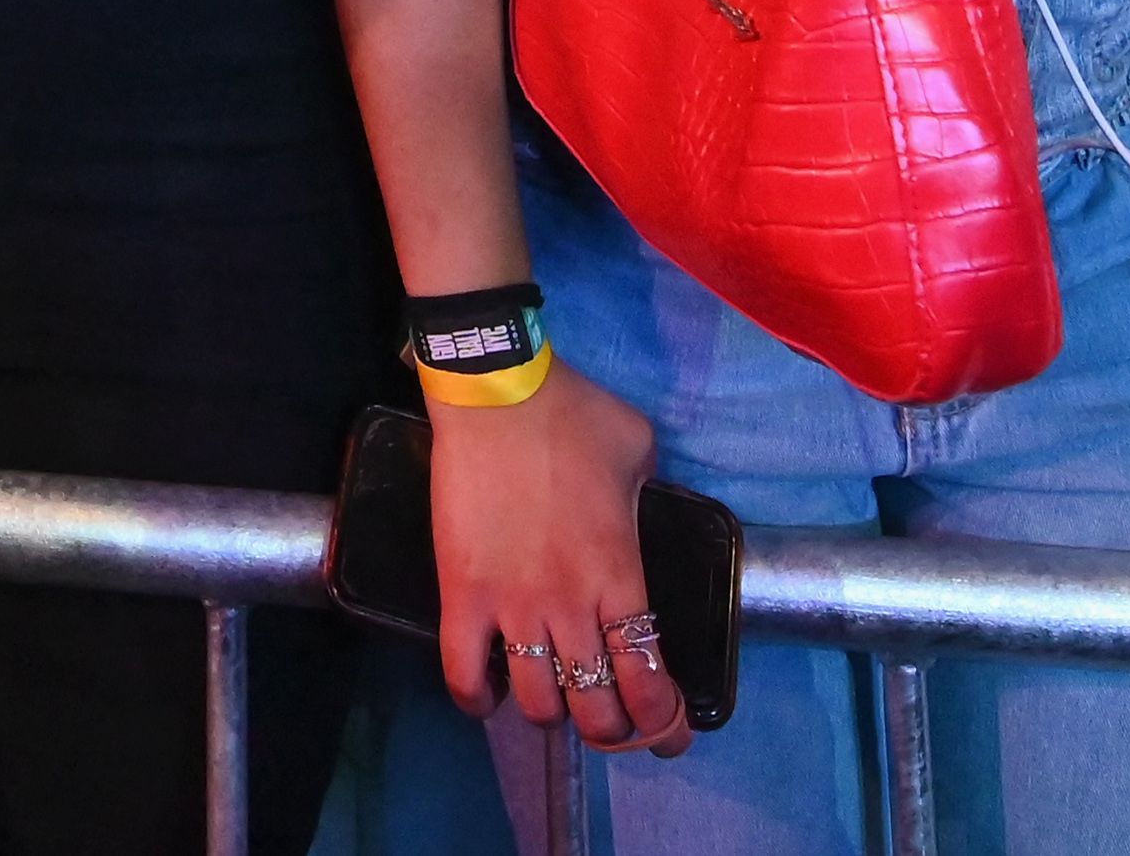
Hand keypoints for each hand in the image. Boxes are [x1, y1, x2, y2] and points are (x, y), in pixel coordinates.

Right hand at [426, 372, 698, 757]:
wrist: (497, 395)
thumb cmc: (572, 415)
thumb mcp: (639, 450)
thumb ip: (648, 494)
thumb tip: (641, 507)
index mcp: (620, 574)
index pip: (647, 674)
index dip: (662, 718)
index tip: (668, 734)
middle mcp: (570, 606)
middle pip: (595, 704)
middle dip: (610, 729)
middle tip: (611, 722)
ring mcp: (512, 606)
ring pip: (537, 701)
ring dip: (550, 714)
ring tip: (553, 703)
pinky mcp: (460, 596)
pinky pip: (462, 673)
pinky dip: (476, 699)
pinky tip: (488, 697)